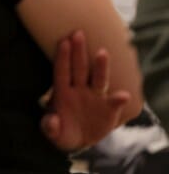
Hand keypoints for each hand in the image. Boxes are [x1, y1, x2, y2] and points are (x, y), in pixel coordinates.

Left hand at [41, 29, 131, 150]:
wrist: (79, 140)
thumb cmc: (62, 130)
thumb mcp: (53, 132)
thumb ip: (50, 127)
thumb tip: (51, 122)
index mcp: (63, 92)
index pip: (61, 71)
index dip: (62, 57)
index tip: (63, 41)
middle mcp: (79, 89)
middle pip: (79, 68)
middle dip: (78, 51)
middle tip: (78, 33)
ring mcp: (95, 97)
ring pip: (98, 79)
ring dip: (101, 67)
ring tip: (102, 52)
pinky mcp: (109, 108)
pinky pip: (115, 103)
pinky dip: (119, 99)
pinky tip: (124, 95)